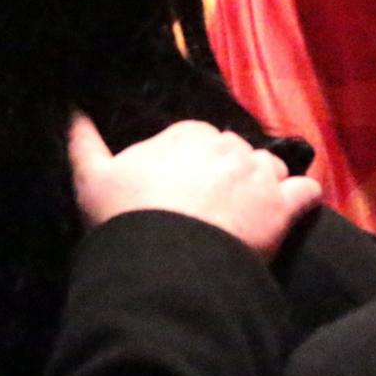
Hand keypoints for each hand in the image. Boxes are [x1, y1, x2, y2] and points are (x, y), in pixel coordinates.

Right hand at [69, 114, 320, 259]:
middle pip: (236, 150)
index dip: (193, 158)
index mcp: (185, 134)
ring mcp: (258, 175)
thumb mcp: (91, 178)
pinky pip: (306, 193)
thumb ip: (83, 142)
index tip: (183, 181)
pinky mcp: (284, 208)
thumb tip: (69, 109)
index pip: (197, 135)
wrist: (166, 265)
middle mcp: (227, 145)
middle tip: (214, 202)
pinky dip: (303, 199)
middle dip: (230, 169)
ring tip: (251, 208)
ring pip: (271, 167)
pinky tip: (295, 210)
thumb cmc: (126, 218)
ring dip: (265, 182)